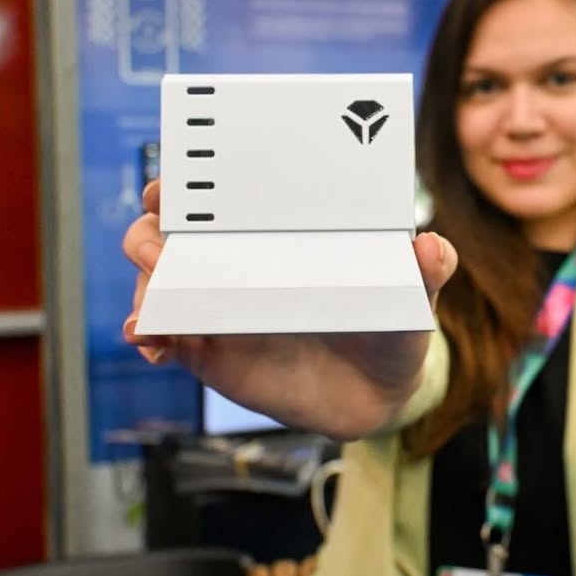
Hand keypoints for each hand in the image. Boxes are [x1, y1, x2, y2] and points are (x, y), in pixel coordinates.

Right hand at [122, 180, 457, 440]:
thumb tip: (432, 247)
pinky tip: (152, 340)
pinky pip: (163, 335)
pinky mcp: (210, 352)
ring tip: (156, 302)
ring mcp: (220, 306)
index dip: (187, 182)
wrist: (380, 393)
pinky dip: (146, 331)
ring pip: (156, 281)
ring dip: (143, 282)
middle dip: (149, 230)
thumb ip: (426, 269)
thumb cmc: (391, 323)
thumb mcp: (413, 294)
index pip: (223, 197)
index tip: (174, 183)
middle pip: (168, 233)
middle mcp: (240, 262)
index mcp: (280, 235)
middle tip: (160, 245)